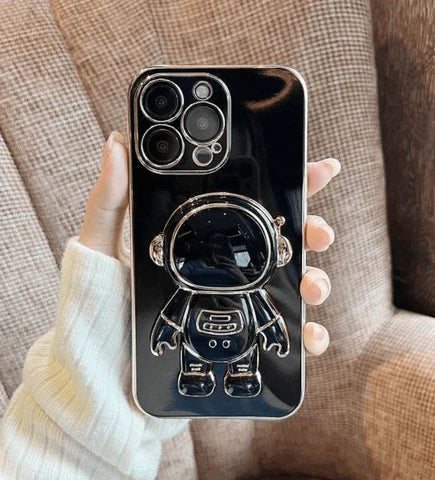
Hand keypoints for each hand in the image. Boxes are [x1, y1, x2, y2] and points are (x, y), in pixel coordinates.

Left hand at [79, 132, 339, 357]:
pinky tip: (310, 333)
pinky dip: (308, 333)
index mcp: (203, 237)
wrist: (104, 362)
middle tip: (317, 234)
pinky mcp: (241, 336)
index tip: (319, 170)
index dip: (290, 183)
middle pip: (284, 240)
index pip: (252, 202)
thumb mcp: (104, 244)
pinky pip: (283, 333)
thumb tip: (117, 144)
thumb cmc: (103, 301)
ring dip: (317, 281)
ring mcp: (238, 300)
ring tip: (311, 287)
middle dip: (313, 232)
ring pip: (292, 282)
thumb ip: (111, 199)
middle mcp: (226, 266)